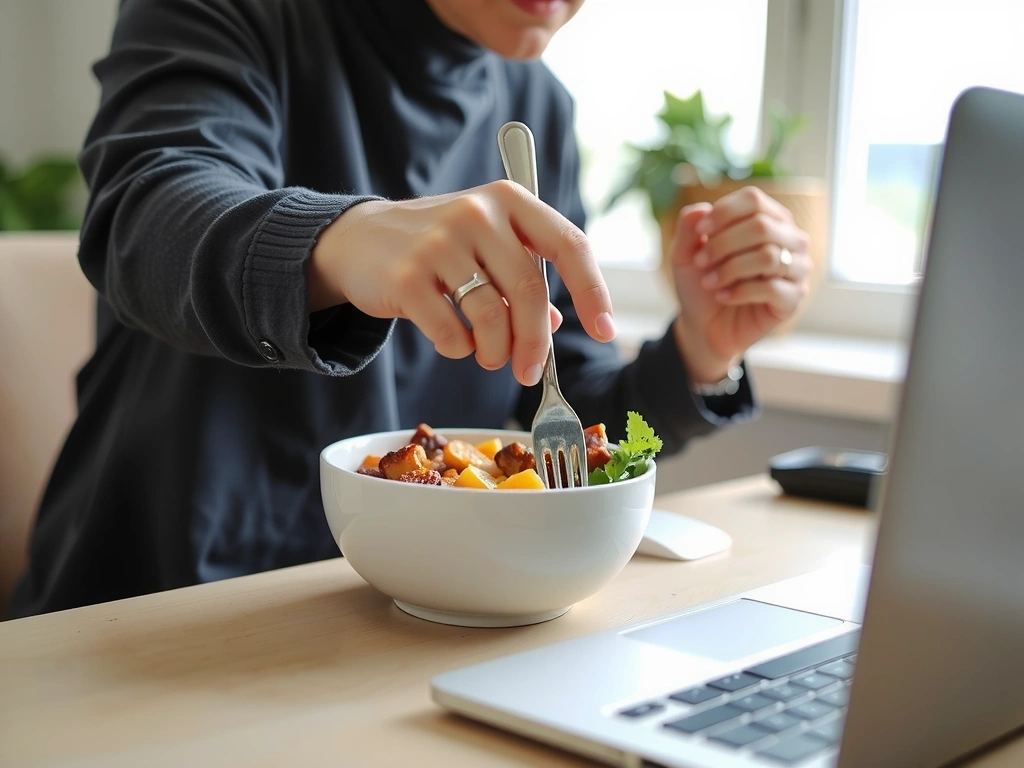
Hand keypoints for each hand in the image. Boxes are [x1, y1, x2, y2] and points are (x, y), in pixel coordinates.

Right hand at [308, 180, 615, 386]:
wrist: (356, 239)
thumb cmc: (435, 246)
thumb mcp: (485, 247)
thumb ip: (524, 278)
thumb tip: (558, 326)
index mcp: (509, 200)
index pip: (569, 244)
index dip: (594, 292)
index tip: (607, 332)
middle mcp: (477, 213)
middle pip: (531, 291)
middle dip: (536, 344)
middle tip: (530, 374)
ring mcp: (439, 241)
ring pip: (492, 316)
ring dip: (497, 352)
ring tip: (489, 357)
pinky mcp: (406, 276)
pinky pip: (452, 333)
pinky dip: (460, 350)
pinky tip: (453, 342)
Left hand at [667, 186, 811, 383]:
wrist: (705, 326)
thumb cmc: (701, 284)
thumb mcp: (685, 255)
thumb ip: (688, 228)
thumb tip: (701, 209)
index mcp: (767, 219)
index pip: (753, 200)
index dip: (724, 212)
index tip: (700, 231)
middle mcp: (789, 239)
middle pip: (762, 226)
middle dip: (723, 244)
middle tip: (701, 262)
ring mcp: (796, 268)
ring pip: (769, 255)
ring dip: (730, 268)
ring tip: (709, 282)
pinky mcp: (794, 298)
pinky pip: (772, 288)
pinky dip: (740, 292)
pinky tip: (723, 297)